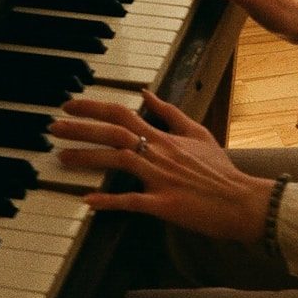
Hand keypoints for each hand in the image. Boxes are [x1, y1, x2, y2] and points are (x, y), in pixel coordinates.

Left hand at [50, 90, 272, 242]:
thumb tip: (147, 93)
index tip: (70, 105)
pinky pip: (133, 201)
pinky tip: (87, 200)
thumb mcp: (198, 133)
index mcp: (166, 137)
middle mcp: (160, 153)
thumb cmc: (221, 171)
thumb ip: (170, 113)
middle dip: (81, 127)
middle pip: (114, 133)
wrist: (244, 201)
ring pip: (118, 160)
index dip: (94, 107)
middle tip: (54, 126)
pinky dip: (109, 200)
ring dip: (87, 157)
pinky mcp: (166, 204)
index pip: (124, 113)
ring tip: (62, 157)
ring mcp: (162, 178)